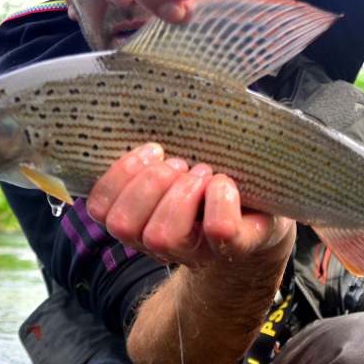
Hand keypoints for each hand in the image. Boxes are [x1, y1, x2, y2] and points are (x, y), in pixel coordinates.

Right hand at [85, 143, 294, 266]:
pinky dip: (220, 197)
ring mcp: (195, 252)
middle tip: (179, 164)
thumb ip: (153, 154)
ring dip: (182, 192)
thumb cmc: (211, 182)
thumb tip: (146, 111)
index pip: (99, 209)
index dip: (118, 175)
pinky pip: (219, 229)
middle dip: (150, 183)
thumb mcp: (176, 165)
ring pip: (162, 235)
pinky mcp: (233, 247)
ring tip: (202, 173)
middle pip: (123, 224)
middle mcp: (159, 245)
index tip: (152, 150)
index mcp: (138, 220)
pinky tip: (224, 183)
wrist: (264, 212)